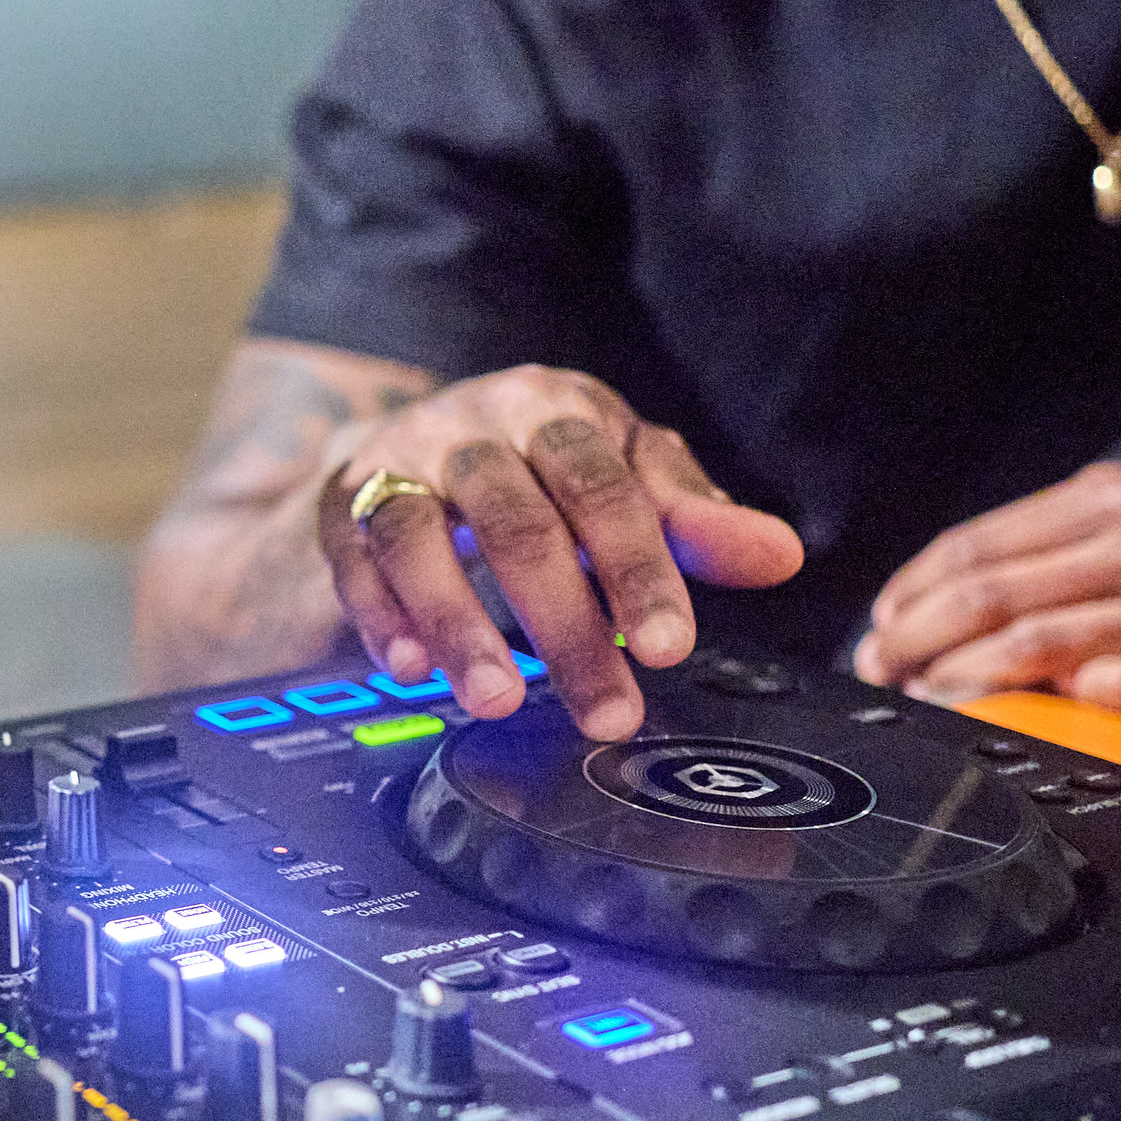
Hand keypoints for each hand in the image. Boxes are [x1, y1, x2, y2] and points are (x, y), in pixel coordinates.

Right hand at [321, 365, 803, 741]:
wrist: (409, 442)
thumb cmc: (538, 468)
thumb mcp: (623, 479)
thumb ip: (693, 520)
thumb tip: (780, 555)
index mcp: (556, 409)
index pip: (604, 486)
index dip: (638, 567)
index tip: (667, 646)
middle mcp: (472, 425)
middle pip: (518, 521)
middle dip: (566, 626)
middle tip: (607, 712)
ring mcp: (398, 461)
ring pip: (419, 535)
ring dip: (460, 624)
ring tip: (500, 699)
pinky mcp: (341, 504)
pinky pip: (353, 559)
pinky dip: (382, 616)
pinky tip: (412, 671)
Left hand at [854, 466, 1120, 708]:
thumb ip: (1077, 532)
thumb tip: (981, 575)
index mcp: (1119, 497)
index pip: (981, 543)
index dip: (914, 588)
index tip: (879, 621)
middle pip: (990, 592)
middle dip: (913, 635)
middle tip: (875, 668)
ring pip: (1034, 643)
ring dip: (961, 675)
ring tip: (920, 698)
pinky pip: (1116, 685)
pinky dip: (1053, 701)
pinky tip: (1015, 717)